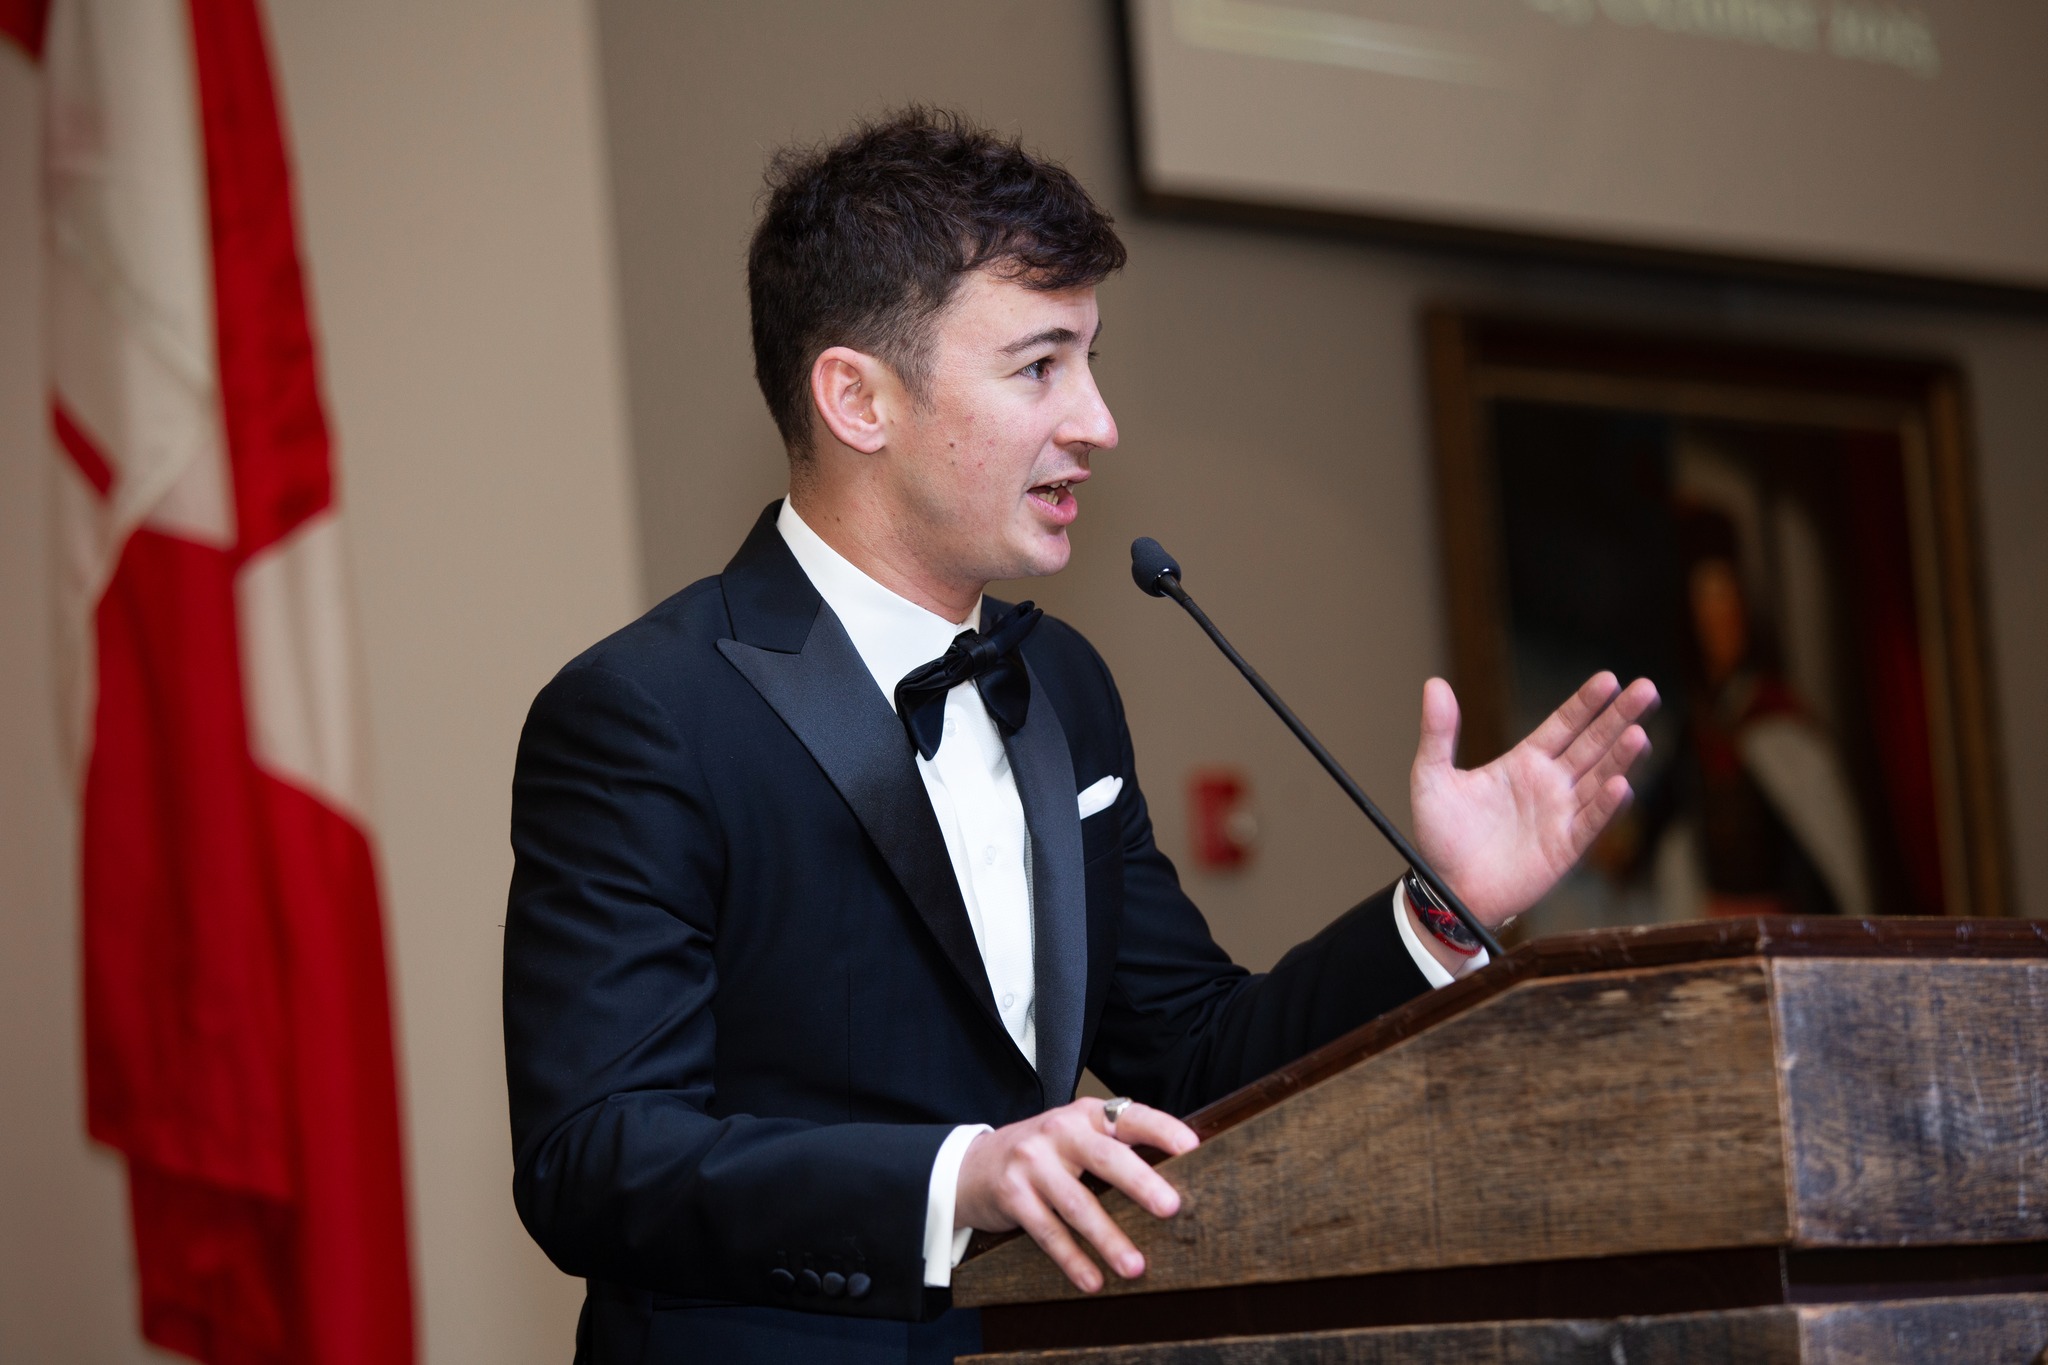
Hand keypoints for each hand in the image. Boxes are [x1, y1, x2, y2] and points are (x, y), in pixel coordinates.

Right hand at [955, 1097, 1197, 1292]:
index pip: (1129, 1116)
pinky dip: (1072, 1259)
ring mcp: (1032, 1163)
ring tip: (1135, 1266)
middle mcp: (1058, 1133)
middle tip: (1172, 1207)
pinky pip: (1048, 1231)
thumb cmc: (1041, 1155)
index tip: (1192, 1148)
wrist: (971, 1166)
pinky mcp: (1012, 1195)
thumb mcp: (1073, 1137)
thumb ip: (1113, 1147)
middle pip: (1105, 1158)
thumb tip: (1176, 1178)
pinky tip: (1092, 1280)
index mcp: (1084, 1116)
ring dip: (1109, 1238)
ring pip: (1078, 1203)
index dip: (1162, 1129)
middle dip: (1140, 1183)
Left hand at [1410, 672, 1657, 927]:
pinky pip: (1590, 823)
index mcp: (1524, 763)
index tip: (1609, 678)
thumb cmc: (1441, 836)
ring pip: (1599, 779)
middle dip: (1620, 718)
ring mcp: (1561, 815)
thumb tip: (1435, 683)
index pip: (1563, 725)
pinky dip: (1606, 806)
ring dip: (1620, 757)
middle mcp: (1550, 785)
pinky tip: (1620, 784)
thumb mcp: (1431, 777)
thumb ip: (1438, 733)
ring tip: (1638, 733)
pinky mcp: (1564, 848)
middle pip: (1593, 744)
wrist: (1446, 889)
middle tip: (1646, 688)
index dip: (1586, 703)